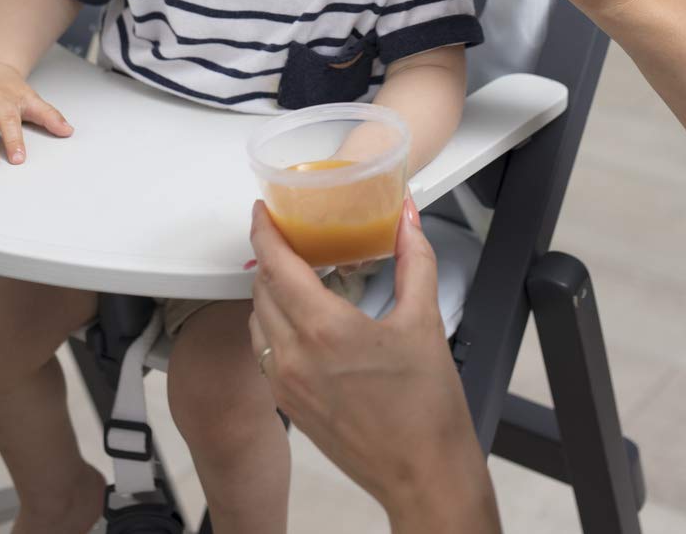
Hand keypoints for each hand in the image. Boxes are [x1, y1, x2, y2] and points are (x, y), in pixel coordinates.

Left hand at [248, 198, 497, 530]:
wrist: (424, 476)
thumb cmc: (427, 409)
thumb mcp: (424, 321)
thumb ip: (414, 258)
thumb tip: (407, 218)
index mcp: (323, 329)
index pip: (275, 264)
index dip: (264, 230)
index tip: (264, 210)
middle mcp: (293, 356)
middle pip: (261, 287)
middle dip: (270, 255)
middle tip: (288, 234)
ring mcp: (285, 384)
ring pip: (257, 319)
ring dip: (269, 290)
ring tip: (296, 272)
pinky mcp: (289, 405)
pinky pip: (263, 350)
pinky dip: (272, 323)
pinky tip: (300, 317)